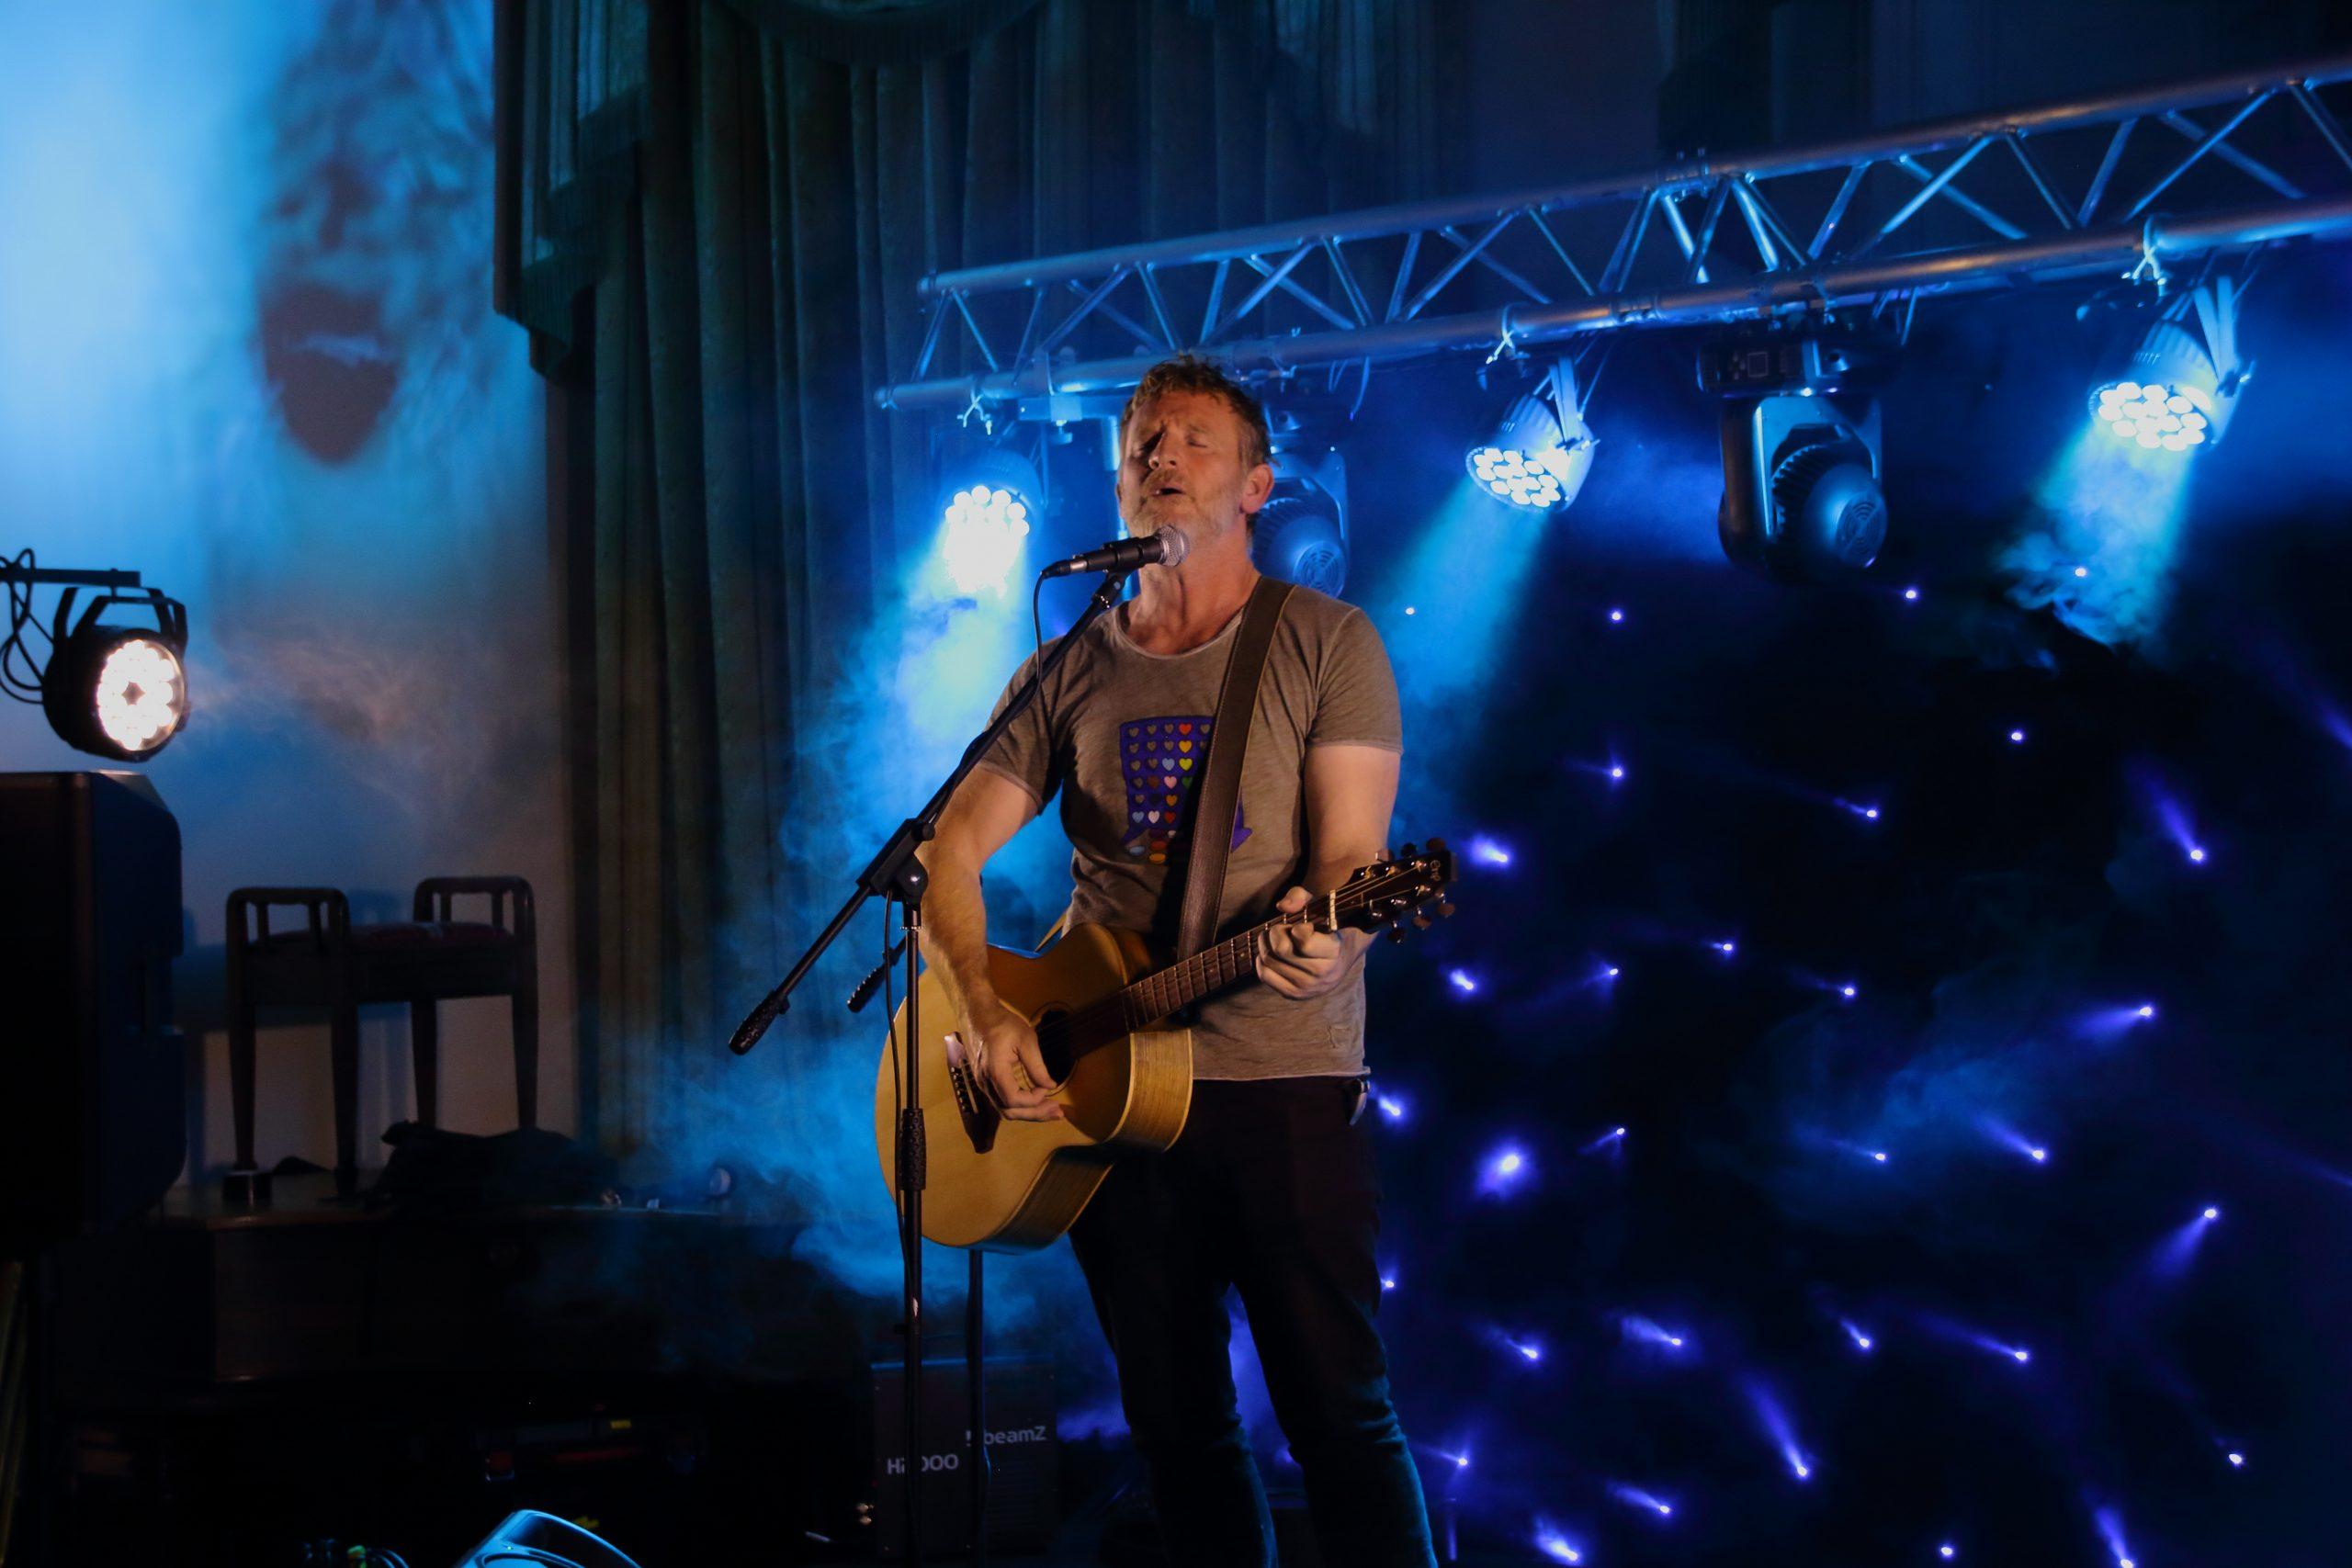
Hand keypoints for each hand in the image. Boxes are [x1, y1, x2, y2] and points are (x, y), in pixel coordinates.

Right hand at [965, 998, 1062, 1121]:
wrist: (979, 1014)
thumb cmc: (1003, 1024)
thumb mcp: (1026, 1040)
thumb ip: (1037, 1067)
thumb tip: (1050, 1086)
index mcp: (995, 1072)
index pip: (1014, 1100)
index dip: (1034, 1099)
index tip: (1048, 1087)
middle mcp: (985, 1083)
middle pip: (1009, 1111)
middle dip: (1035, 1114)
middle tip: (1058, 1113)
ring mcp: (982, 1084)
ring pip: (1004, 1109)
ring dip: (1028, 1113)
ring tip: (1050, 1110)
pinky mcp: (985, 1082)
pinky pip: (1001, 1101)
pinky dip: (1019, 1105)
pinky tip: (1034, 1101)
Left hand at [1256, 886, 1356, 999]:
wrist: (1344, 958)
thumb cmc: (1330, 927)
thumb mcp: (1323, 905)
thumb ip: (1302, 896)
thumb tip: (1282, 906)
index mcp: (1334, 951)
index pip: (1303, 940)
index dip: (1298, 927)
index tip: (1306, 926)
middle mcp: (1322, 974)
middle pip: (1280, 949)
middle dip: (1277, 932)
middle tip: (1285, 929)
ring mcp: (1307, 988)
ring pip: (1269, 961)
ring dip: (1267, 944)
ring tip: (1278, 939)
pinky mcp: (1294, 995)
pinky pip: (1265, 976)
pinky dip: (1262, 961)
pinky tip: (1271, 953)